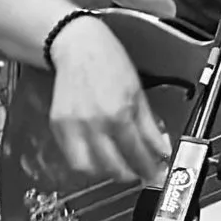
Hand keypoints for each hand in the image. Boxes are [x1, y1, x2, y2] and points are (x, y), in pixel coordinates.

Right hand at [49, 17, 170, 182]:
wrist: (78, 46)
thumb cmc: (109, 61)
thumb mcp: (138, 91)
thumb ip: (150, 126)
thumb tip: (161, 150)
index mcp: (118, 113)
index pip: (137, 155)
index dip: (149, 170)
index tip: (155, 175)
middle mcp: (94, 124)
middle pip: (114, 168)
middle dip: (130, 174)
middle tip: (139, 171)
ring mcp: (73, 126)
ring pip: (89, 169)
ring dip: (105, 173)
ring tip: (117, 165)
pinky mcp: (58, 125)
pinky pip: (71, 157)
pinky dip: (86, 163)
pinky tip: (97, 155)